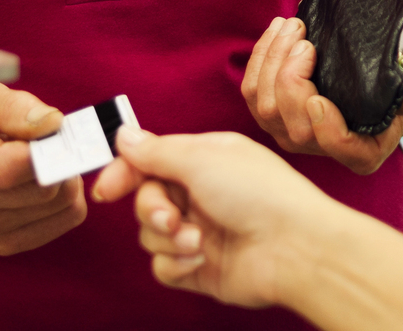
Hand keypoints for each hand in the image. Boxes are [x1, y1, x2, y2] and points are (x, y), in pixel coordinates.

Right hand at [0, 81, 86, 254]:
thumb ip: (13, 108)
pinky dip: (66, 201)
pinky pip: (59, 223)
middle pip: (38, 191)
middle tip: (53, 140)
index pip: (7, 169)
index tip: (57, 132)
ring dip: (66, 179)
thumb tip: (52, 125)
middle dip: (61, 161)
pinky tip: (47, 180)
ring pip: (55, 207)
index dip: (45, 152)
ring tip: (46, 158)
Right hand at [92, 128, 342, 307]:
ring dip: (168, 239)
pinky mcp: (200, 268)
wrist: (295, 248)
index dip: (124, 173)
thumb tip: (124, 135)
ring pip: (150, 235)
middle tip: (172, 217)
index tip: (106, 190)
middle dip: (152, 209)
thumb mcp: (202, 158)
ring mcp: (200, 231)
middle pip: (146, 199)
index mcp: (203, 160)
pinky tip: (198, 260)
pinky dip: (175, 264)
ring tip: (198, 240)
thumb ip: (157, 151)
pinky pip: (163, 268)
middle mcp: (200, 194)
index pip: (150, 161)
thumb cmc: (259, 193)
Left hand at [241, 17, 402, 174]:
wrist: (370, 78)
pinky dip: (260, 57)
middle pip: (290, 123)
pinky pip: (251, 91)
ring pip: (263, 105)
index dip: (324, 126)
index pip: (338, 147)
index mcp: (361, 152)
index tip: (317, 98)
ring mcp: (290, 134)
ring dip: (271, 58)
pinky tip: (277, 31)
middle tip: (303, 36)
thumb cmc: (391, 83)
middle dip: (289, 75)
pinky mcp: (271, 115)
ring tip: (291, 25)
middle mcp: (320, 149)